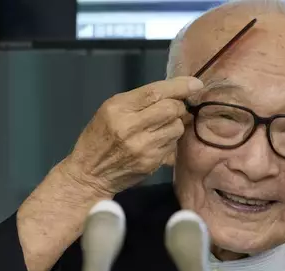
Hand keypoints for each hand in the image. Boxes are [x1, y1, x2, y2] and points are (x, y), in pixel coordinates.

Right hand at [62, 76, 203, 195]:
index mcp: (118, 109)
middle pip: (171, 109)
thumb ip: (139, 101)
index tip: (195, 84)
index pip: (155, 92)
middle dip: (178, 106)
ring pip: (176, 127)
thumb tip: (174, 95)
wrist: (90, 173)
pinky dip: (170, 140)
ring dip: (176, 124)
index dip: (179, 86)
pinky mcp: (151, 163)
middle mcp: (131, 127)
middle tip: (174, 108)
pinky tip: (158, 141)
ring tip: (163, 126)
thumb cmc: (99, 137)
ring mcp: (143, 147)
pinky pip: (172, 145)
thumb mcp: (110, 111)